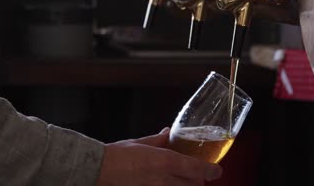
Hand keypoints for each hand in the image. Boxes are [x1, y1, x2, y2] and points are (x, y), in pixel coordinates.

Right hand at [96, 128, 221, 185]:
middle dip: (198, 181)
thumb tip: (169, 133)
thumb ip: (159, 139)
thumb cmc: (116, 155)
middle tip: (198, 177)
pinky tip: (166, 183)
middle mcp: (163, 179)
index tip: (217, 171)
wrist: (96, 169)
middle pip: (193, 185)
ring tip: (184, 181)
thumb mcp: (141, 143)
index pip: (196, 168)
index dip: (210, 170)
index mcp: (165, 161)